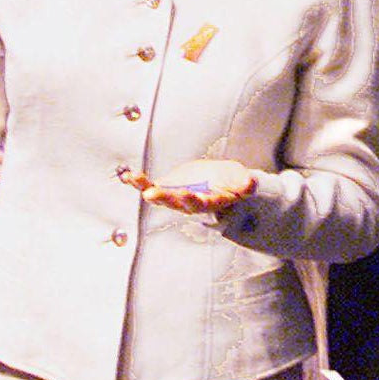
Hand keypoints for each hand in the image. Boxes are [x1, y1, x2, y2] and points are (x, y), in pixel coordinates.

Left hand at [122, 159, 255, 215]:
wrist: (218, 181)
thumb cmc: (230, 182)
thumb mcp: (241, 180)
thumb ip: (244, 183)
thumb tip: (250, 183)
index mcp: (210, 201)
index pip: (203, 204)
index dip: (196, 200)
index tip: (191, 195)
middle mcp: (190, 202)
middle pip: (178, 203)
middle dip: (165, 198)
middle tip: (152, 194)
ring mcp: (176, 196)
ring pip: (161, 196)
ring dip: (149, 190)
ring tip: (137, 181)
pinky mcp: (166, 187)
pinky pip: (150, 186)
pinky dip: (138, 182)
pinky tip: (128, 176)